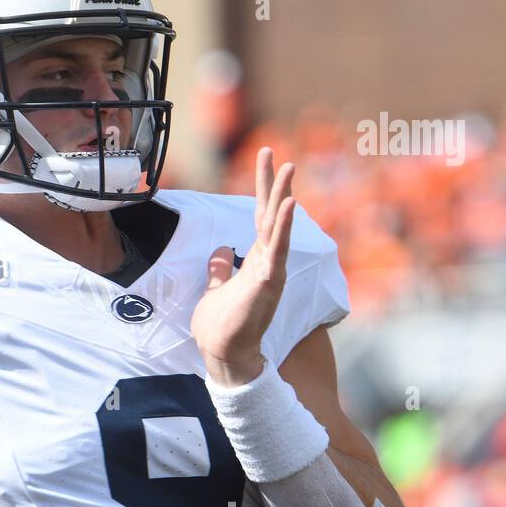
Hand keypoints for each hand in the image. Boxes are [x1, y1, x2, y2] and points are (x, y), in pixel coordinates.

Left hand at [191, 147, 295, 386]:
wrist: (223, 353)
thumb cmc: (221, 326)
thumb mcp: (215, 289)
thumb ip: (220, 270)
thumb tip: (219, 252)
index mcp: (255, 260)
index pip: (260, 217)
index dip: (262, 189)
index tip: (266, 160)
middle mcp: (267, 261)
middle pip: (270, 214)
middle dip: (273, 183)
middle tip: (274, 153)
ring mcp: (270, 270)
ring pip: (277, 226)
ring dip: (283, 196)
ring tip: (290, 168)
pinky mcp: (268, 281)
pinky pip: (276, 248)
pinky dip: (282, 226)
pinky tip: (288, 203)